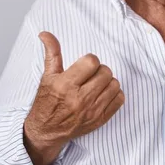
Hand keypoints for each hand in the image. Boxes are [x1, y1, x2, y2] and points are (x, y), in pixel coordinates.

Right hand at [24, 31, 124, 164]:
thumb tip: (45, 33)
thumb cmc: (47, 102)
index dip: (89, 61)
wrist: (46, 131)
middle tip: (90, 75)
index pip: (92, 62)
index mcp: (65, 85)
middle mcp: (79, 99)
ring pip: (114, 85)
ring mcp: (92, 111)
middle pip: (105, 72)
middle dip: (98, 70)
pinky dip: (114, 94)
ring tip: (96, 84)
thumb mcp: (47, 76)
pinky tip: (102, 94)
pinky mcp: (100, 119)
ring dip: (107, 82)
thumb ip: (52, 53)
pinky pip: (119, 100)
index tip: (84, 65)